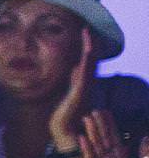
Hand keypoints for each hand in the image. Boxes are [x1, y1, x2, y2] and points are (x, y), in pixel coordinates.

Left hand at [49, 27, 93, 149]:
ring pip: (89, 64)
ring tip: (87, 35)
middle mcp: (87, 82)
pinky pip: (84, 74)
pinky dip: (85, 63)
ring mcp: (84, 87)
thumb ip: (75, 78)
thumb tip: (75, 66)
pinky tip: (85, 53)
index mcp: (84, 80)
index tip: (84, 31)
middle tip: (86, 29)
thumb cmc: (68, 111)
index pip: (88, 59)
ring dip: (88, 49)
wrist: (66, 128)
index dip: (87, 45)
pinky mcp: (80, 92)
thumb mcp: (71, 89)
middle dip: (89, 43)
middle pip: (91, 59)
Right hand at [80, 110, 148, 157]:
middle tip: (91, 111)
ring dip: (90, 135)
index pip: (111, 137)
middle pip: (101, 140)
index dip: (107, 124)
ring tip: (85, 122)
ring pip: (94, 150)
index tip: (102, 111)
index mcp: (116, 157)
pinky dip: (93, 155)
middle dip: (96, 126)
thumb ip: (145, 155)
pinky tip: (87, 143)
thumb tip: (146, 137)